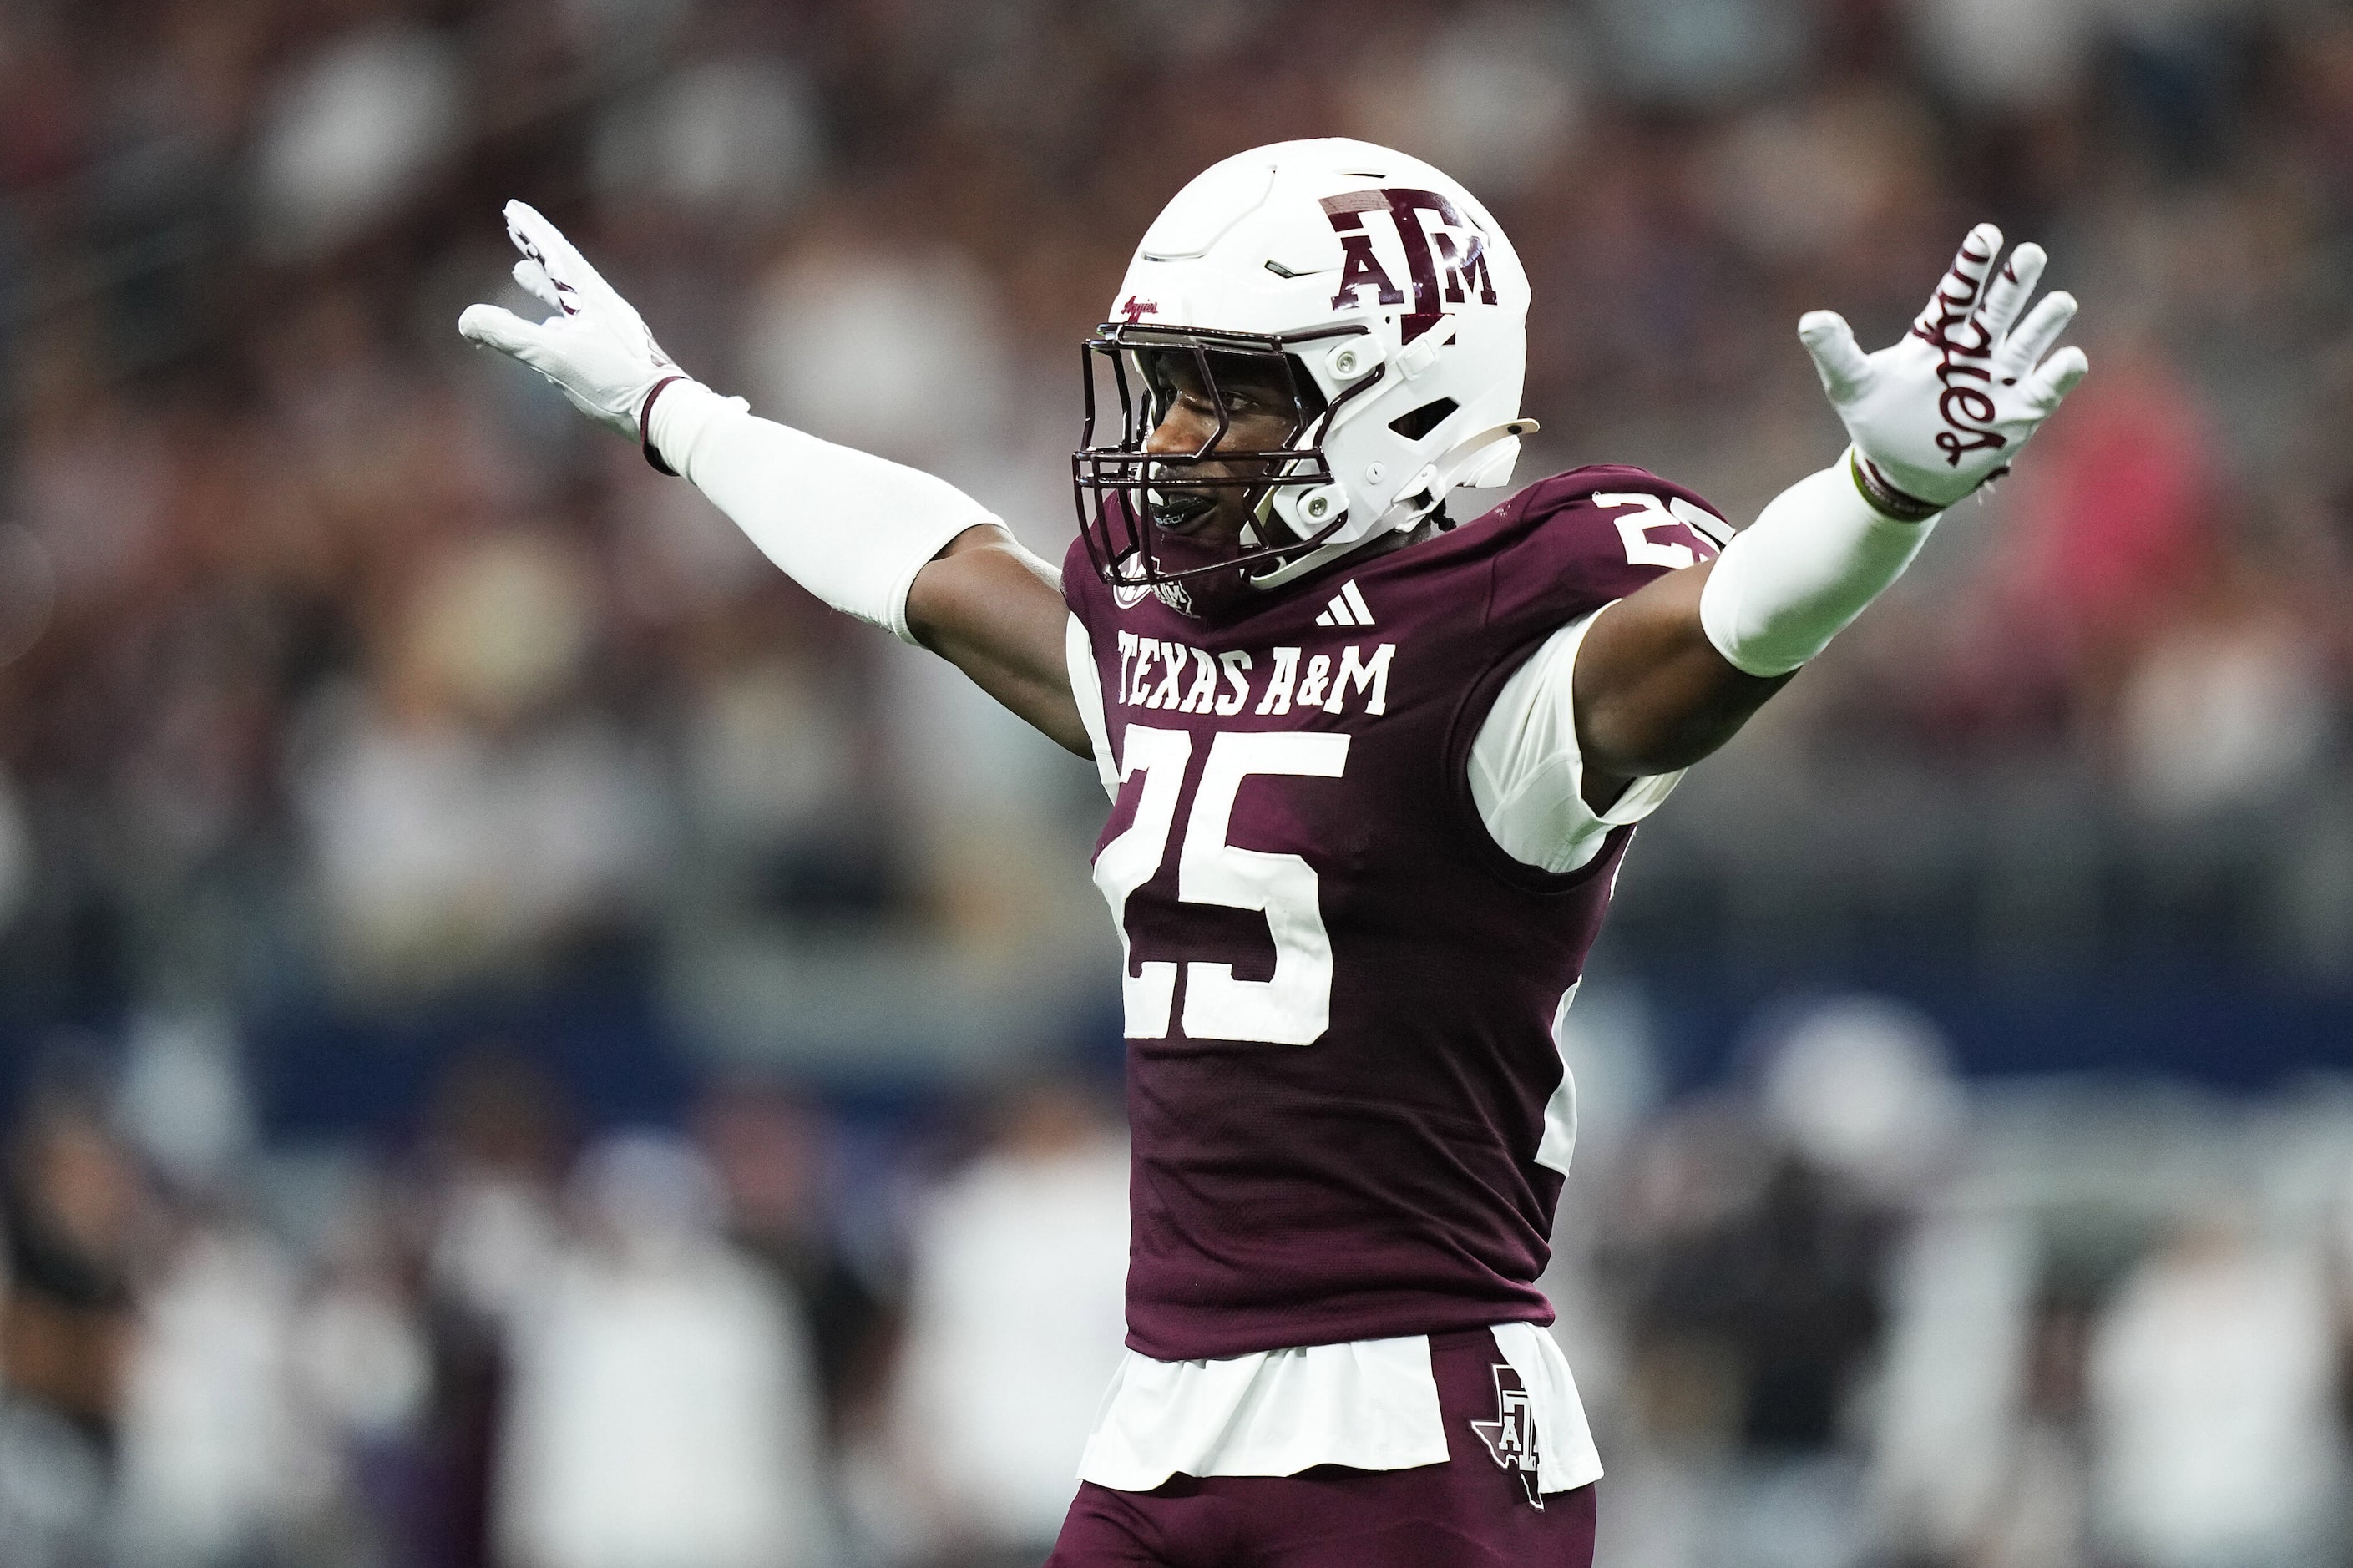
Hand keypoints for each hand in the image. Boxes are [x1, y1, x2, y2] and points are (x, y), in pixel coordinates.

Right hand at [458, 201, 679, 439]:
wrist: (666, 412)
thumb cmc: (616, 383)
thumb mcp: (555, 357)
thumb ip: (510, 336)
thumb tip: (466, 319)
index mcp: (593, 298)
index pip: (557, 254)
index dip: (532, 231)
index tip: (512, 208)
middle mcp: (604, 308)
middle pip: (564, 270)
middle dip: (536, 250)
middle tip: (514, 228)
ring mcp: (611, 330)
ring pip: (570, 299)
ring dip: (544, 284)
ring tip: (521, 272)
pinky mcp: (615, 353)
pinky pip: (578, 326)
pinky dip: (556, 319)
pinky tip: (550, 328)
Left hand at [1797, 224, 2088, 513]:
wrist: (1900, 472)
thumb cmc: (1878, 421)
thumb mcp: (1851, 385)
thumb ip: (1835, 352)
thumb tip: (1810, 321)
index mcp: (1937, 337)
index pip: (1957, 293)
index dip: (1972, 265)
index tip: (1986, 235)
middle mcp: (1973, 351)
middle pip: (1997, 311)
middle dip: (2014, 284)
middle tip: (2029, 254)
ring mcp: (1998, 380)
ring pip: (2026, 344)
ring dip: (2043, 323)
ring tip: (2060, 301)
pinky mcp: (2016, 412)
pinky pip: (2043, 390)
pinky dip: (2057, 376)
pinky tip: (2071, 359)